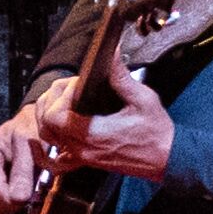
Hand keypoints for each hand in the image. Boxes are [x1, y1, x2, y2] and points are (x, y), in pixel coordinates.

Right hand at [0, 103, 46, 213]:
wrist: (31, 127)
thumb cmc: (33, 134)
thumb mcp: (33, 147)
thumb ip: (24, 173)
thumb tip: (17, 198)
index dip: (17, 199)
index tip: (32, 191)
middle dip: (10, 205)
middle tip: (27, 193)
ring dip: (3, 208)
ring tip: (18, 192)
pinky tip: (10, 194)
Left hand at [36, 41, 173, 183]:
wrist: (167, 158)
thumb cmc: (157, 132)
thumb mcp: (144, 100)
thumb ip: (122, 78)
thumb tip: (112, 54)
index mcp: (93, 133)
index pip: (54, 116)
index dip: (61, 96)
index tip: (79, 84)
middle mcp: (82, 148)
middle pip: (46, 123)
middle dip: (53, 100)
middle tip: (72, 88)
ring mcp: (81, 155)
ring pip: (48, 135)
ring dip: (50, 115)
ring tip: (67, 100)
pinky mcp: (85, 159)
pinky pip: (58, 151)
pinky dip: (55, 136)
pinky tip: (66, 122)